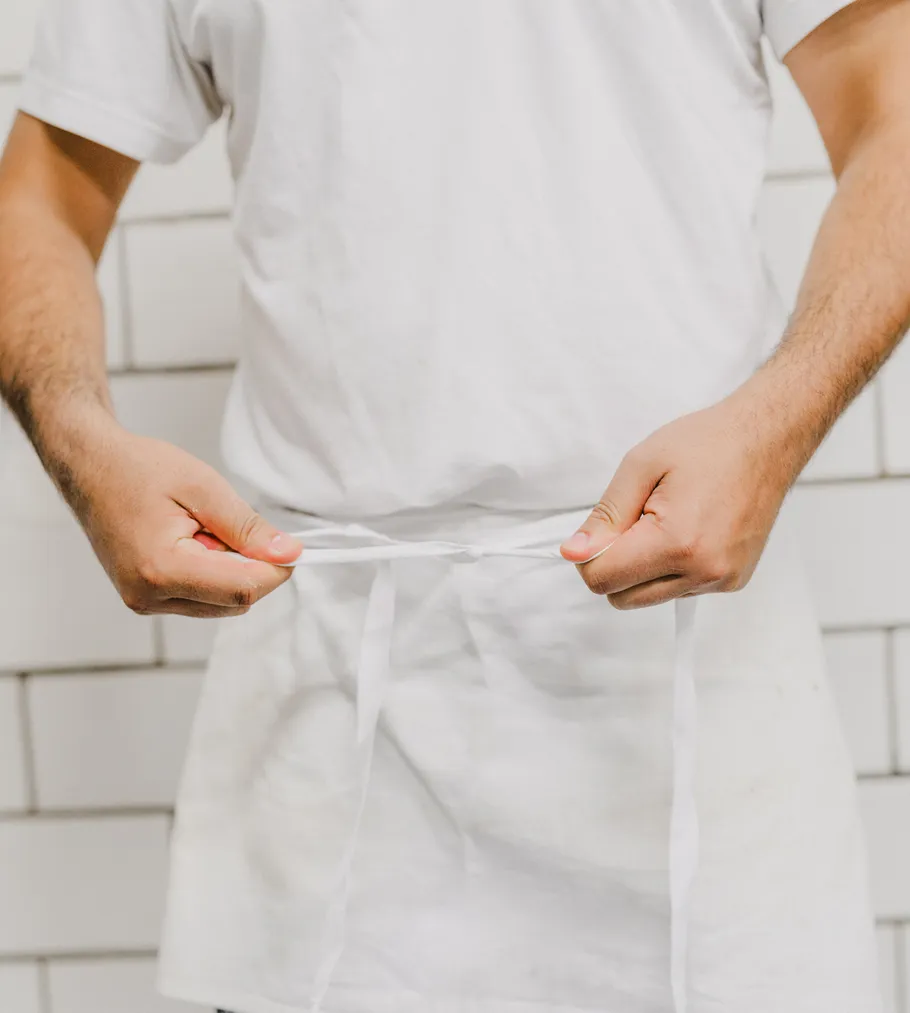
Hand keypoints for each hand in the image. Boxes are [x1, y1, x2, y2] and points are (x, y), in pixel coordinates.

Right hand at [63, 417, 301, 617]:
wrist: (89, 467)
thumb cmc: (138, 469)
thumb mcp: (203, 487)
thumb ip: (248, 526)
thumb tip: (288, 554)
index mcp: (161, 569)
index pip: (242, 588)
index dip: (276, 569)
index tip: (290, 547)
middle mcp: (149, 596)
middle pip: (235, 602)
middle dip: (252, 569)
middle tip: (235, 527)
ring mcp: (144, 602)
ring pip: (220, 604)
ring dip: (230, 572)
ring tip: (206, 531)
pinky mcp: (146, 599)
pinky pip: (200, 599)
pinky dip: (212, 574)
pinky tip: (194, 542)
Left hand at [559, 399, 797, 608]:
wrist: (767, 439)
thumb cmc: (708, 443)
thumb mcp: (640, 466)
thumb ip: (604, 516)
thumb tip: (574, 553)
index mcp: (677, 543)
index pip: (603, 579)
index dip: (589, 554)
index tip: (600, 529)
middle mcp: (704, 571)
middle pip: (622, 597)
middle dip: (615, 563)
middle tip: (635, 519)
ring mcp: (722, 580)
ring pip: (649, 596)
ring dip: (644, 566)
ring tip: (666, 519)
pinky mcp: (732, 581)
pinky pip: (679, 589)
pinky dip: (670, 566)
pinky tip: (687, 529)